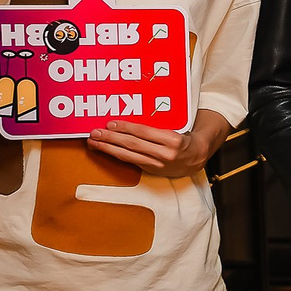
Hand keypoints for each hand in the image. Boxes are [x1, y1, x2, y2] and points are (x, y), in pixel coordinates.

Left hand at [86, 119, 213, 178]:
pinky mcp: (152, 171)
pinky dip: (116, 155)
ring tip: (94, 142)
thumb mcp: (175, 127)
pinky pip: (131, 161)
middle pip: (133, 145)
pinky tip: (106, 149)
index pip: (144, 132)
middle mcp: (165, 154)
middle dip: (111, 138)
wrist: (196, 158)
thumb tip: (130, 119)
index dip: (125, 128)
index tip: (110, 123)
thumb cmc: (183, 138)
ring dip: (108, 148)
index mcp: (173, 139)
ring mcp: (158, 165)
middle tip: (95, 133)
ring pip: (128, 156)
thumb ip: (156, 125)